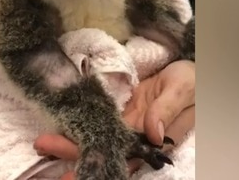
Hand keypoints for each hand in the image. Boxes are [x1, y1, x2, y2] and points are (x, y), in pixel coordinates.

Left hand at [33, 60, 195, 178]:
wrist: (196, 68)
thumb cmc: (194, 80)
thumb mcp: (184, 89)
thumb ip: (166, 109)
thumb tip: (151, 131)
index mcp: (153, 139)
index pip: (120, 158)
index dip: (96, 164)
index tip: (73, 172)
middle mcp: (137, 135)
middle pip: (101, 148)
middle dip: (72, 151)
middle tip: (43, 147)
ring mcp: (129, 122)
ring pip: (96, 135)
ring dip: (71, 138)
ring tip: (43, 141)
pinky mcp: (124, 108)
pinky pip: (100, 117)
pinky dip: (81, 121)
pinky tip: (62, 122)